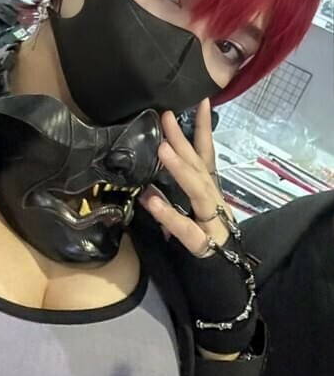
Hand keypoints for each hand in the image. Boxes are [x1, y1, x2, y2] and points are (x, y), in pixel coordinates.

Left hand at [140, 99, 232, 256]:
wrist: (226, 275)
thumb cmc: (205, 236)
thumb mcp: (190, 208)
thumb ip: (173, 192)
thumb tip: (148, 179)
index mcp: (208, 187)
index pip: (206, 152)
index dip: (203, 127)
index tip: (200, 100)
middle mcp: (212, 197)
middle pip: (198, 164)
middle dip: (182, 139)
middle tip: (165, 115)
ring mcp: (210, 218)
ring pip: (196, 189)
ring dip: (179, 168)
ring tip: (163, 148)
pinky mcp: (202, 242)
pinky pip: (185, 228)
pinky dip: (169, 214)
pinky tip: (152, 201)